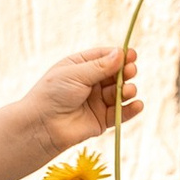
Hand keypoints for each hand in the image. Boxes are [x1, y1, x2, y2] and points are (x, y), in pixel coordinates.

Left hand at [29, 43, 139, 158]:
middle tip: (130, 71)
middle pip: (116, 74)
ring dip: (128, 90)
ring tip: (127, 90)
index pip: (105, 57)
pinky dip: (131, 110)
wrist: (42, 126)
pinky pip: (120, 113)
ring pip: (120, 93)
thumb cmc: (52, 94)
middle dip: (125, 72)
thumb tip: (120, 53)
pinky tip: (137, 105)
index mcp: (81, 67)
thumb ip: (100, 66)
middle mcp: (91, 83)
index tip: (132, 54)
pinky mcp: (102, 120)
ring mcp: (97, 101)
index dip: (119, 55)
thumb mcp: (75, 74)